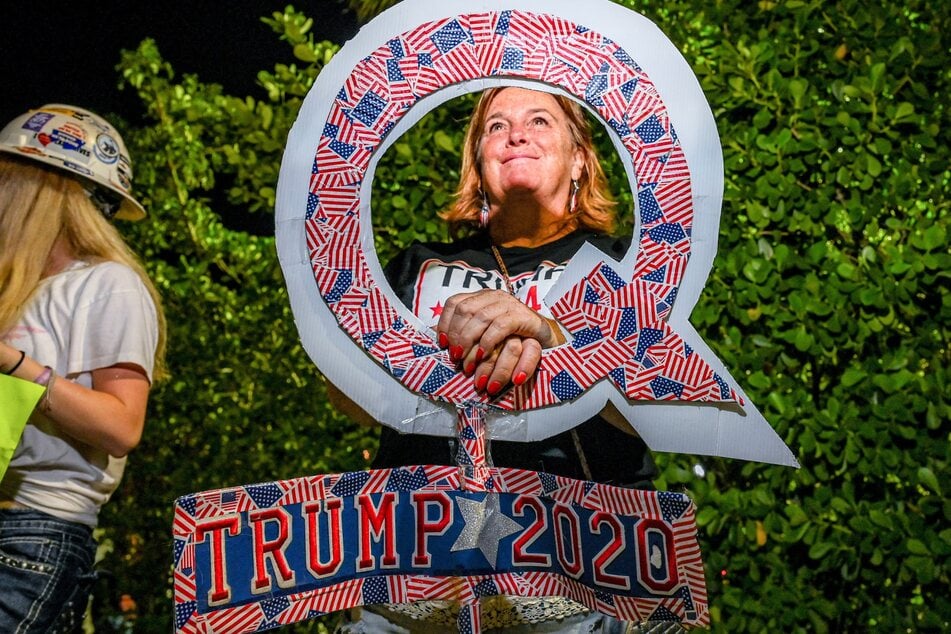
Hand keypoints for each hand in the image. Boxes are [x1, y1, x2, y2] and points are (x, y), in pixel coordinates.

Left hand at [436, 289, 564, 394]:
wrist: (545, 338)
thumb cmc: (512, 338)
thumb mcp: (486, 333)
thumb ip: (467, 333)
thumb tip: (442, 343)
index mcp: (482, 297)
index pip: (455, 302)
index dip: (445, 323)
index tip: (443, 344)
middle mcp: (494, 296)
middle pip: (465, 310)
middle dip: (456, 335)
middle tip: (455, 357)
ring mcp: (509, 304)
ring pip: (481, 317)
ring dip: (469, 341)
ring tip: (465, 361)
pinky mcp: (523, 316)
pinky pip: (500, 326)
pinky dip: (488, 341)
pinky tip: (482, 355)